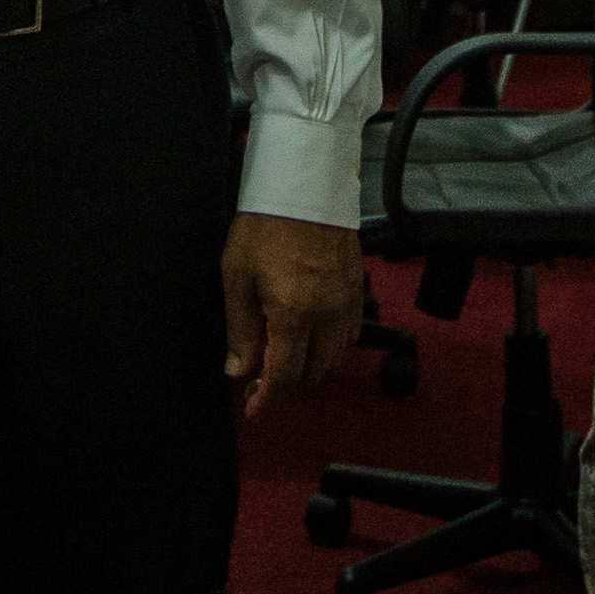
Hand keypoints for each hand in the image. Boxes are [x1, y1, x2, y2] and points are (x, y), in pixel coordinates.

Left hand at [221, 216, 364, 414]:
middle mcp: (328, 315)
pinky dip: (331, 348)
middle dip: (287, 387)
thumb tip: (238, 369)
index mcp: (294, 314)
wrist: (303, 185)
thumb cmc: (265, 225)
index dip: (268, 398)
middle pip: (313, 373)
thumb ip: (239, 329)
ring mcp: (347, 302)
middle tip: (261, 385)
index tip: (253, 408)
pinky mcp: (357, 288)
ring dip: (310, 370)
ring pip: (335, 358)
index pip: (285, 376)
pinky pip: (350, 334)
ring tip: (285, 364)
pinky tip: (312, 341)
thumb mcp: (237, 276)